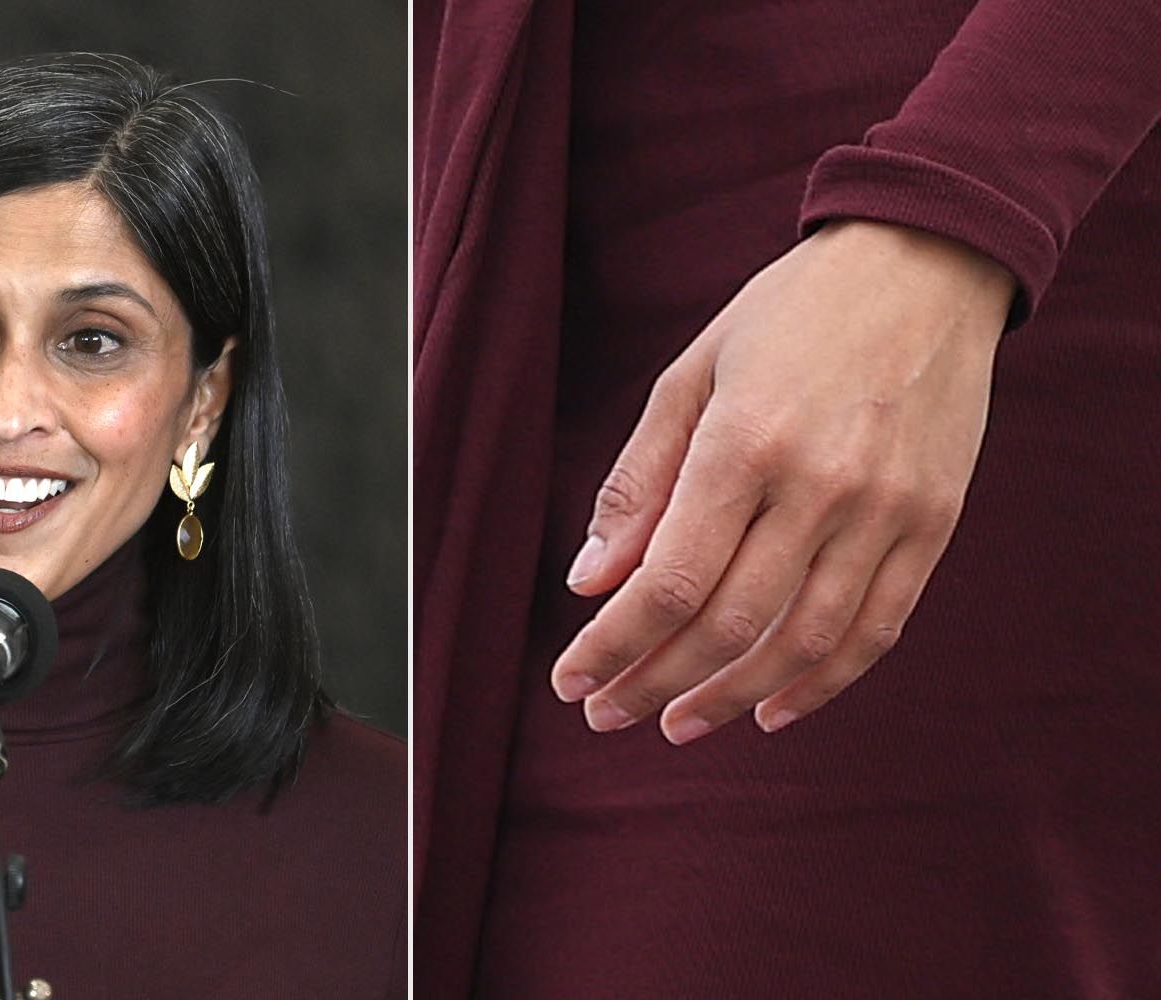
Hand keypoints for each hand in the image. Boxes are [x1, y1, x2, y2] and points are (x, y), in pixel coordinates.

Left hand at [550, 219, 1014, 742]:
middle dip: (654, 684)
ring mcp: (887, 510)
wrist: (926, 264)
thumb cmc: (789, 315)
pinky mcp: (933, 523)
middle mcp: (819, 486)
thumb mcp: (692, 375)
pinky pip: (876, 630)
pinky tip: (771, 708)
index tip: (571, 682)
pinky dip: (821, 684)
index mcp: (743, 444)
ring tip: (678, 723)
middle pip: (726, 626)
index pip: (666, 584)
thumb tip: (588, 581)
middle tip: (608, 717)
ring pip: (801, 643)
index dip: (612, 647)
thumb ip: (638, 481)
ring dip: (730, 698)